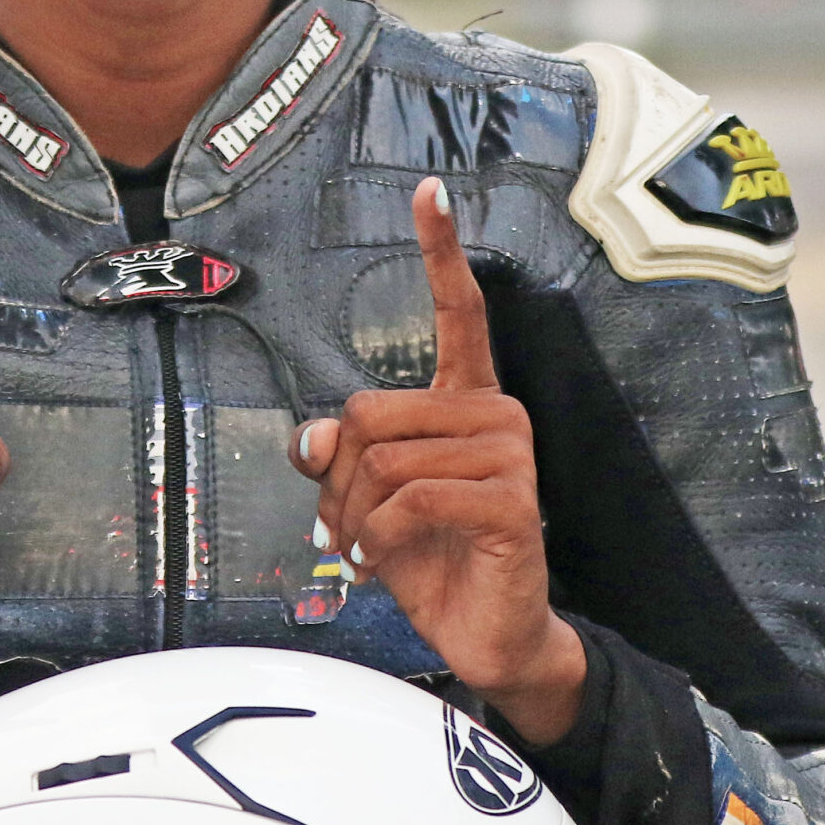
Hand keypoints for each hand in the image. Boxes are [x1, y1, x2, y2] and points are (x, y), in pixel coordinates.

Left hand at [289, 177, 585, 744]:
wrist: (487, 634)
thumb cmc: (431, 557)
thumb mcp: (368, 501)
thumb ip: (339, 457)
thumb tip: (312, 434)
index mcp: (466, 399)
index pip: (458, 312)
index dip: (441, 250)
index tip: (429, 190)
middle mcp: (496, 414)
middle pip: (370, 411)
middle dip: (338, 479)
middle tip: (345, 526)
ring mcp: (510, 456)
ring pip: (385, 459)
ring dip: (354, 517)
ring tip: (367, 550)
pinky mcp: (512, 503)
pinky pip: (412, 499)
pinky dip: (380, 538)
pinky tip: (386, 562)